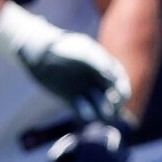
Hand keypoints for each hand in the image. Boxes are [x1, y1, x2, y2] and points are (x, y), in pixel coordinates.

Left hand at [0, 5, 131, 123]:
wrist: (39, 54)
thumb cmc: (62, 48)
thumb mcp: (82, 51)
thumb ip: (98, 62)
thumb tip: (113, 77)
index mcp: (104, 65)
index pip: (120, 82)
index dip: (122, 91)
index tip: (117, 97)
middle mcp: (97, 80)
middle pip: (114, 99)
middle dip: (114, 106)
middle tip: (109, 110)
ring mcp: (86, 90)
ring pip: (101, 108)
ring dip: (102, 113)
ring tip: (95, 113)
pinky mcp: (73, 100)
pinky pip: (85, 111)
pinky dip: (85, 112)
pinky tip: (79, 105)